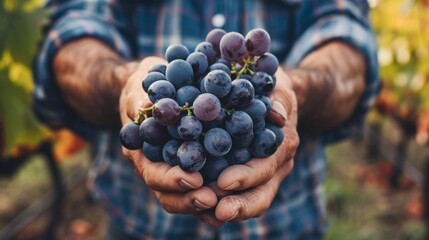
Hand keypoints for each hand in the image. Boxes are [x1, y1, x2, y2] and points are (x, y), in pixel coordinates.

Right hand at [119, 57, 218, 221]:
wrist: (156, 88)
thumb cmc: (145, 85)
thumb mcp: (140, 86)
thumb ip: (140, 99)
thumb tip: (147, 108)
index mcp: (142, 152)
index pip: (154, 173)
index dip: (172, 180)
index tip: (194, 179)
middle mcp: (157, 167)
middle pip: (171, 194)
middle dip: (191, 199)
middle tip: (214, 200)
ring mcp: (175, 170)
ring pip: (187, 196)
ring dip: (205, 203)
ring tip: (227, 203)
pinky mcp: (194, 167)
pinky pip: (204, 187)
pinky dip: (217, 195)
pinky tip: (237, 197)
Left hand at [208, 67, 298, 223]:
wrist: (274, 99)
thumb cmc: (272, 88)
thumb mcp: (278, 85)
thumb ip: (279, 97)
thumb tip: (276, 115)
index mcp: (283, 143)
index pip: (267, 165)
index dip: (247, 176)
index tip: (223, 181)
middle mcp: (277, 165)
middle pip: (262, 193)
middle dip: (241, 205)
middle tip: (218, 213)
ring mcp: (264, 174)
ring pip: (251, 200)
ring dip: (230, 209)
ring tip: (206, 215)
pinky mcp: (248, 176)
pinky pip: (238, 195)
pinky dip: (222, 203)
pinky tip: (202, 207)